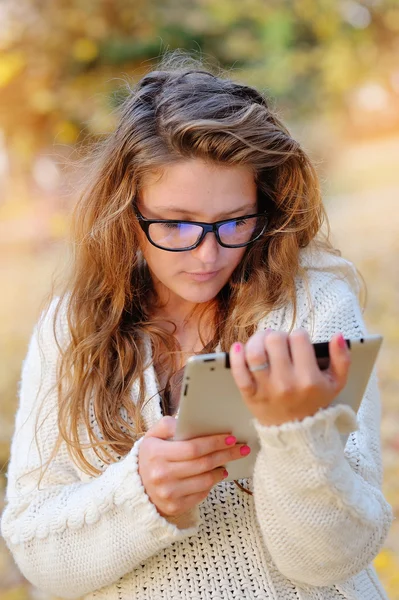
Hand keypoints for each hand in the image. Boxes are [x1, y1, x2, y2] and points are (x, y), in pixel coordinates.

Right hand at [138, 416, 250, 518]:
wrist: (136, 487)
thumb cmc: (150, 457)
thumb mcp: (152, 436)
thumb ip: (167, 425)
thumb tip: (186, 421)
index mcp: (156, 454)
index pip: (193, 448)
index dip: (214, 443)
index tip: (231, 438)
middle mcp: (161, 475)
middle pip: (203, 464)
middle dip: (226, 454)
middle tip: (242, 448)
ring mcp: (168, 493)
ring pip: (205, 481)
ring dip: (221, 470)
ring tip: (228, 462)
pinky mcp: (175, 506)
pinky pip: (200, 494)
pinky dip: (211, 484)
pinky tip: (216, 475)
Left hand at [229, 329, 350, 426]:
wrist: (296, 434)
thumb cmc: (314, 403)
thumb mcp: (335, 384)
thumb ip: (342, 359)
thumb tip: (338, 336)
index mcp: (309, 378)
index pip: (299, 338)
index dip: (298, 335)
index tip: (297, 344)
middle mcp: (287, 383)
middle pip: (275, 340)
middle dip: (277, 335)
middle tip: (278, 342)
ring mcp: (266, 389)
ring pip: (255, 352)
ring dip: (256, 340)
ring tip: (262, 342)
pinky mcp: (250, 394)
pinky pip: (239, 372)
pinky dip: (236, 356)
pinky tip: (239, 348)